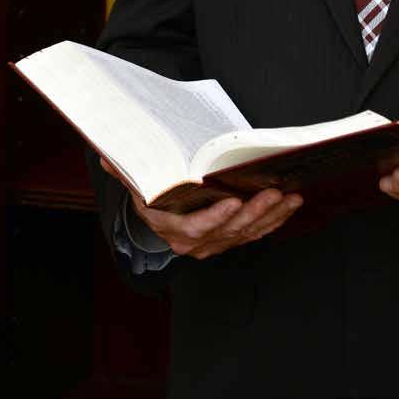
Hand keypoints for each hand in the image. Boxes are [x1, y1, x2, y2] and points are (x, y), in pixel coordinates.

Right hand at [100, 157, 302, 258]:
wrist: (161, 213)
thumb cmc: (153, 191)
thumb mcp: (137, 180)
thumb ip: (125, 169)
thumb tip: (108, 154)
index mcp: (170, 228)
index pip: (194, 228)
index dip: (215, 218)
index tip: (233, 202)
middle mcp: (194, 242)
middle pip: (227, 230)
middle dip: (253, 212)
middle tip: (273, 193)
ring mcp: (214, 243)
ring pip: (247, 233)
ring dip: (271, 216)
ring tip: (290, 197)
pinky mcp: (231, 239)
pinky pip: (256, 233)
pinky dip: (275, 220)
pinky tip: (291, 205)